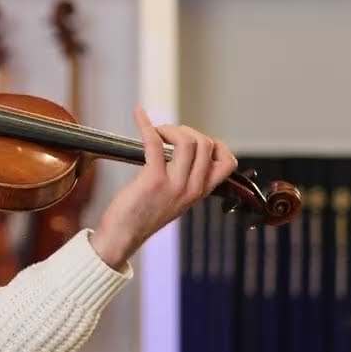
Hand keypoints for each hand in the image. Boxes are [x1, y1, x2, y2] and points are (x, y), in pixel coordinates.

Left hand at [89, 106, 237, 267]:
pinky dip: (146, 124)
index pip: (228, 162)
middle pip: (206, 144)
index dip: (215, 144)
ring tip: (156, 132)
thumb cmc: (142, 214)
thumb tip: (177, 149)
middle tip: (166, 135)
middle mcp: (192, 188)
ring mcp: (175, 185)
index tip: (195, 140)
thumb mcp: (174, 199)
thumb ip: (183, 179)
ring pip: (187, 141)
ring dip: (170, 129)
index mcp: (200, 192)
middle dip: (186, 131)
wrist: (123, 236)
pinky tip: (139, 115)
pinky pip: (154, 143)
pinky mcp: (153, 180)